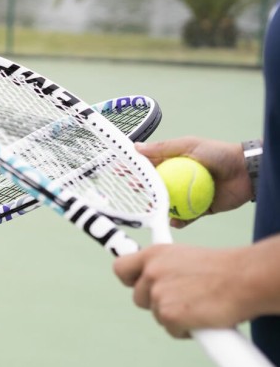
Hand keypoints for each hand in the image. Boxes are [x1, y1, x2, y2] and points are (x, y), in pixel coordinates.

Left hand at [113, 244, 247, 337]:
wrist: (244, 279)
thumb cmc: (224, 269)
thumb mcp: (186, 257)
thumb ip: (167, 268)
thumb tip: (160, 282)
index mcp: (154, 254)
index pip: (121, 268)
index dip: (129, 280)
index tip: (136, 284)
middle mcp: (151, 272)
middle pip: (139, 298)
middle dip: (158, 303)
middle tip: (183, 301)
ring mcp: (158, 294)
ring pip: (157, 315)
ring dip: (174, 316)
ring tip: (199, 307)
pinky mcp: (169, 315)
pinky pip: (171, 330)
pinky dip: (186, 331)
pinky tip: (202, 320)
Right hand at [135, 137, 251, 226]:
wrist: (247, 172)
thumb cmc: (219, 153)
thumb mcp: (189, 145)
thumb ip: (163, 147)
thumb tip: (136, 147)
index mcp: (174, 163)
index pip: (150, 166)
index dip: (135, 168)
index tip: (120, 170)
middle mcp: (179, 179)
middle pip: (156, 187)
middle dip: (144, 190)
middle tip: (134, 189)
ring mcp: (188, 195)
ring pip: (168, 204)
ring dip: (159, 208)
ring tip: (152, 209)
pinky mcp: (200, 209)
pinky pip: (186, 217)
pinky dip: (180, 220)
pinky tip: (174, 221)